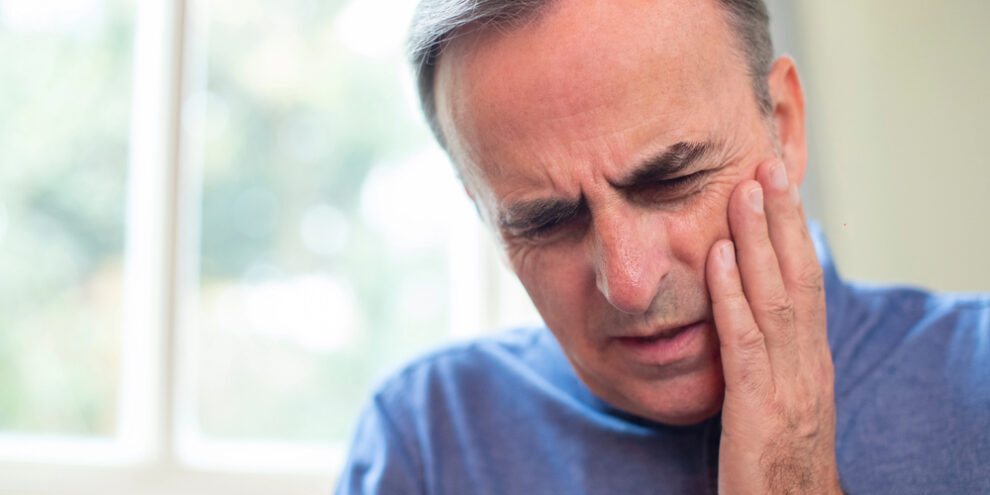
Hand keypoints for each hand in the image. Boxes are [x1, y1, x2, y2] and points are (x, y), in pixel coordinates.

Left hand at [705, 159, 840, 493]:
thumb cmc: (779, 459)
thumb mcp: (780, 398)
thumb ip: (768, 354)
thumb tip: (744, 309)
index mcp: (810, 358)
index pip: (806, 281)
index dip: (793, 232)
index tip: (778, 186)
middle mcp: (807, 362)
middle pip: (798, 276)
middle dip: (782, 220)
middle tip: (767, 165)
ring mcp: (787, 383)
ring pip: (775, 298)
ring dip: (757, 241)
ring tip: (744, 192)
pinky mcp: (757, 406)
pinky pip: (743, 342)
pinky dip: (729, 295)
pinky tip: (715, 259)